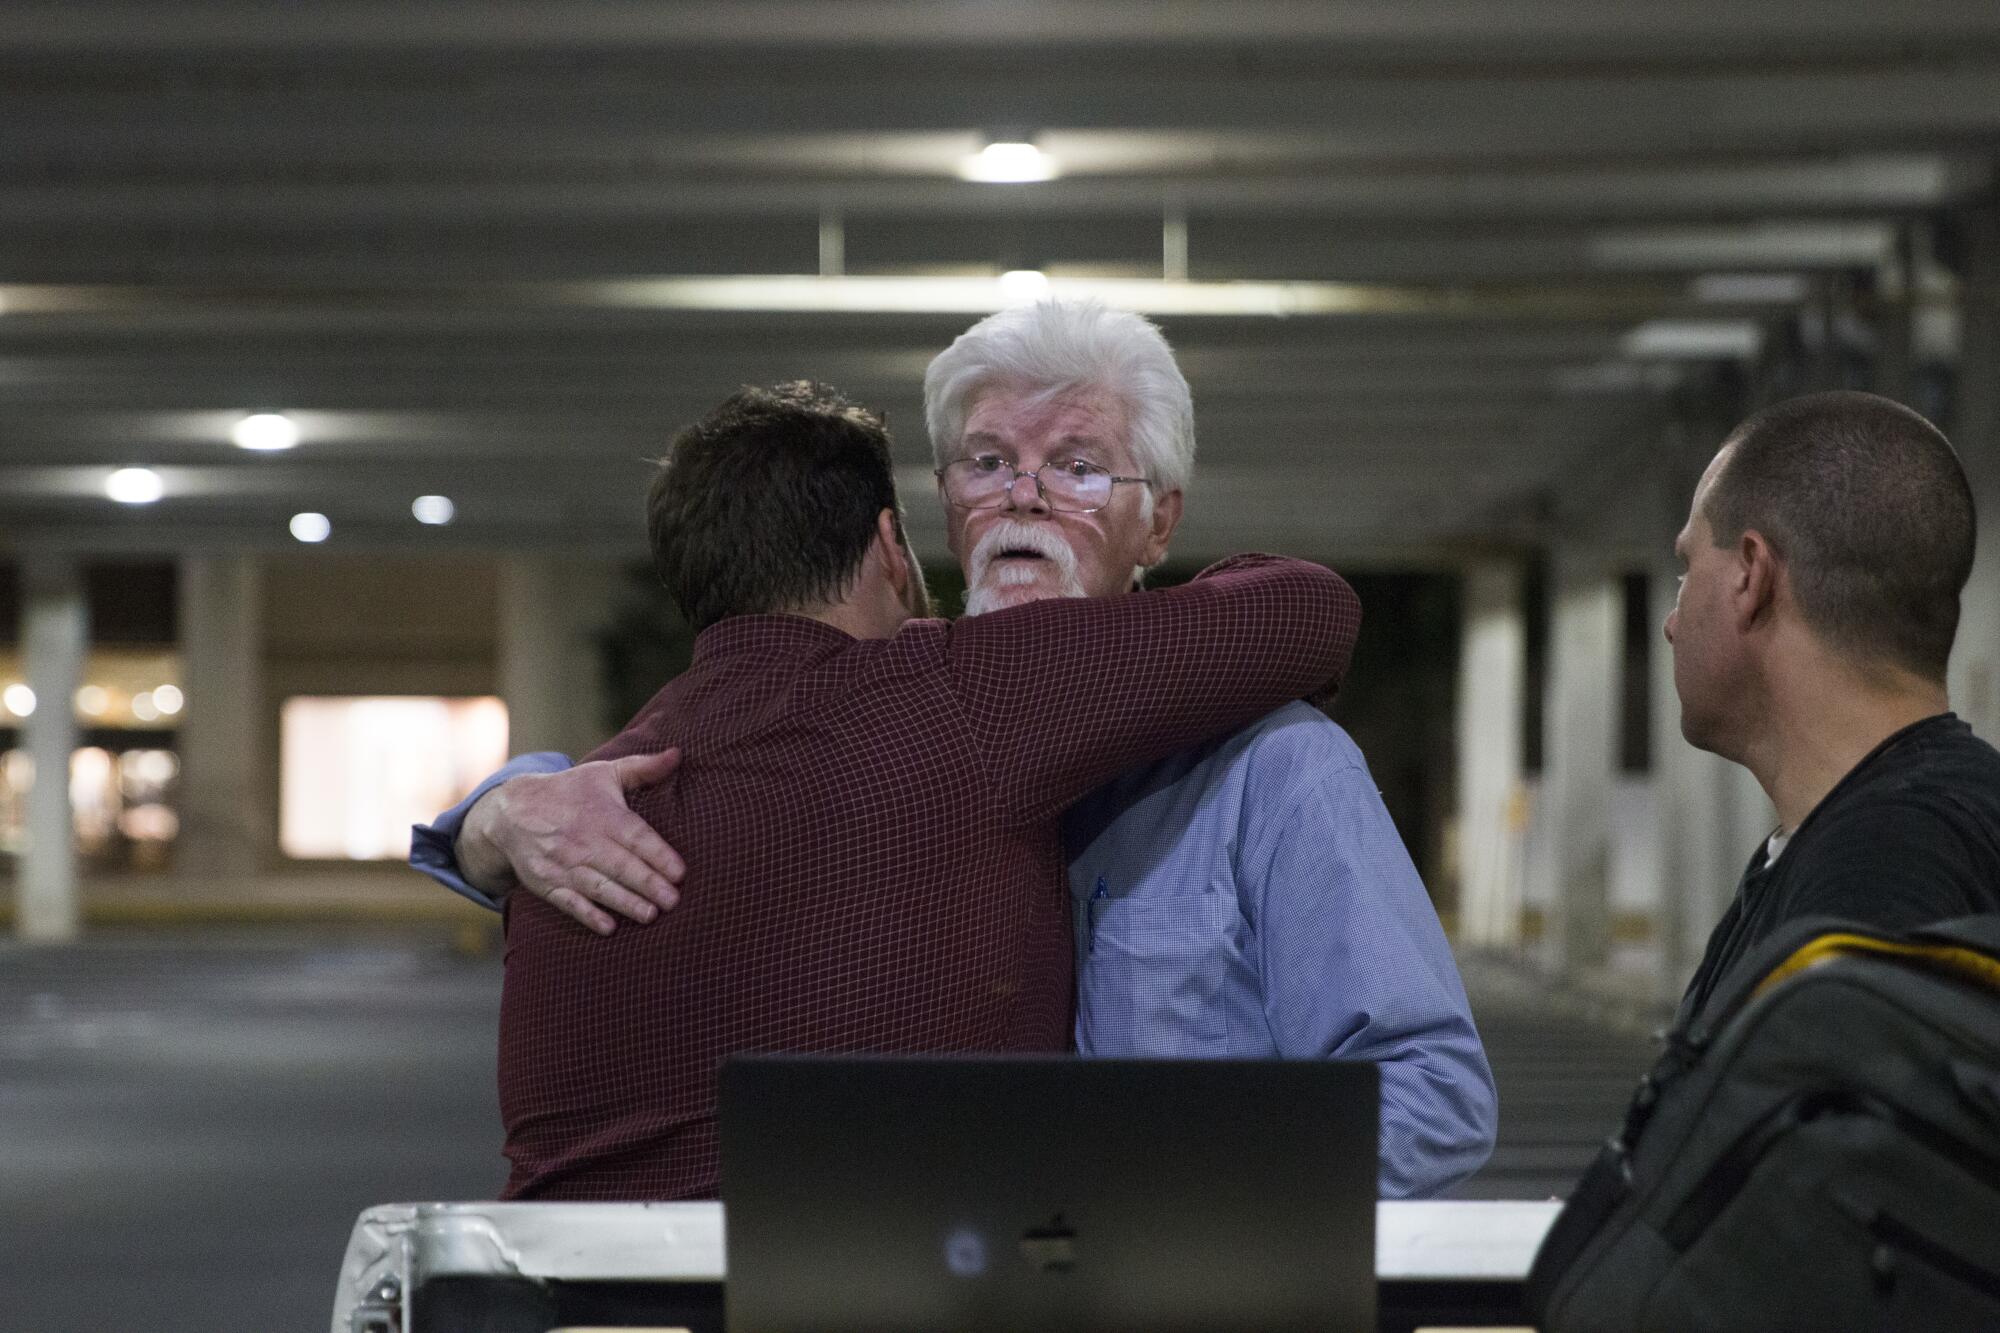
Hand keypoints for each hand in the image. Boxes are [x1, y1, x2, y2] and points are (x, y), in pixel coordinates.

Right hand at [458, 749, 686, 934]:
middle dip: (648, 884)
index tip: (680, 872)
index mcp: (601, 814)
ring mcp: (563, 864)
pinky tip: (607, 927)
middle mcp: (583, 840)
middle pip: (620, 864)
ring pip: (598, 886)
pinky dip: (587, 915)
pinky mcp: (547, 883)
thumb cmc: (569, 792)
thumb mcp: (604, 773)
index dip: (658, 854)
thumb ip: (643, 768)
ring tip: (651, 915)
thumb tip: (678, 754)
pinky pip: (568, 902)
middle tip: (673, 900)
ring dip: (624, 902)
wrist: (512, 811)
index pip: (635, 836)